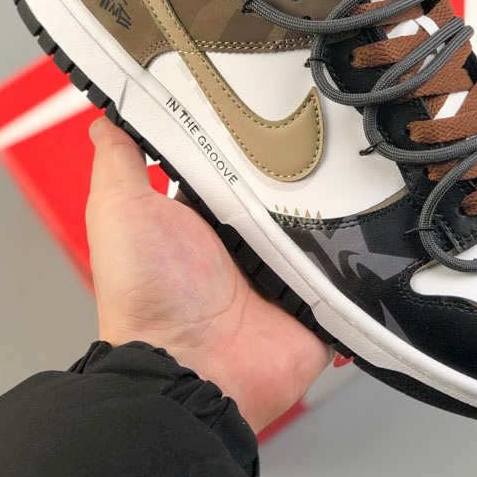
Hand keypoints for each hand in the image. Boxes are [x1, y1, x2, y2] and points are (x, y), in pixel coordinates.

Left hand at [86, 116, 331, 432]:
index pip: (236, 166)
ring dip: (334, 210)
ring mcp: (283, 277)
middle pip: (287, 193)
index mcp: (204, 221)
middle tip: (321, 139)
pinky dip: (360, 260)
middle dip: (304, 170)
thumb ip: (120, 162)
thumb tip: (107, 121)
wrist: (188, 372)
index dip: (249, 139)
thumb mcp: (121, 212)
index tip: (269, 104)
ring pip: (324, 227)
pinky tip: (369, 232)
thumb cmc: (146, 300)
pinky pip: (351, 275)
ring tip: (352, 178)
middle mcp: (245, 247)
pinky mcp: (316, 306)